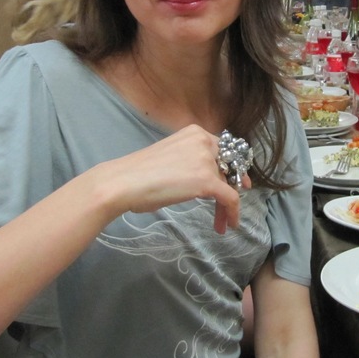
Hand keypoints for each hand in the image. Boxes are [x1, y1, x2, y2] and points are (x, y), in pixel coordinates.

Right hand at [97, 125, 250, 233]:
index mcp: (195, 132)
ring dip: (227, 205)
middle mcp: (204, 141)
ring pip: (229, 184)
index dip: (231, 168)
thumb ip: (192, 161)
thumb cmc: (139, 173)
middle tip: (227, 205)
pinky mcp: (207, 180)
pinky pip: (230, 198)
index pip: (223, 150)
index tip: (234, 183)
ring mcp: (206, 159)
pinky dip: (233, 212)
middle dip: (231, 186)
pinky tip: (228, 224)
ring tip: (221, 222)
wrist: (124, 182)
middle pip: (229, 166)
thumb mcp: (173, 157)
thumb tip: (204, 178)